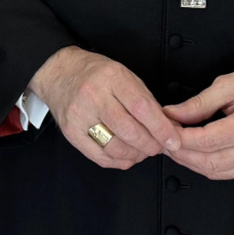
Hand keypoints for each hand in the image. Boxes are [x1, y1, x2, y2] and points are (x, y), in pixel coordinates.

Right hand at [29, 46, 183, 169]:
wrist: (59, 73)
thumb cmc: (94, 73)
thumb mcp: (124, 75)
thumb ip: (144, 100)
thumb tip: (167, 127)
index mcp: (112, 78)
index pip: (142, 108)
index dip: (161, 129)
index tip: (173, 140)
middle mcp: (94, 96)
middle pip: (130, 131)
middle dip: (151, 145)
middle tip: (160, 146)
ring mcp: (80, 116)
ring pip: (116, 147)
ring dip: (136, 155)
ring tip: (143, 150)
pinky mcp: (71, 133)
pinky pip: (100, 157)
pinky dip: (118, 161)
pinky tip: (126, 156)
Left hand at [162, 62, 233, 180]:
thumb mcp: (228, 85)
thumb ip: (198, 104)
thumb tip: (172, 115)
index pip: (206, 141)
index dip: (180, 138)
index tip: (164, 130)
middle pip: (209, 161)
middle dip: (181, 153)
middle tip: (164, 140)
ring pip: (216, 172)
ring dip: (192, 162)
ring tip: (177, 146)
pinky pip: (228, 174)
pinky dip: (209, 166)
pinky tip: (198, 154)